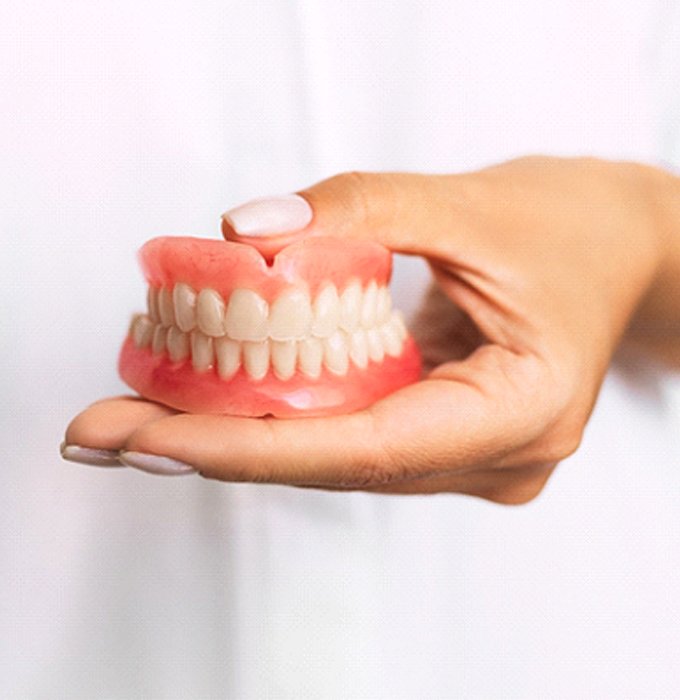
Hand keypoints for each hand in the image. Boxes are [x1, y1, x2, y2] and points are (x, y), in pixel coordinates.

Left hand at [62, 157, 679, 502]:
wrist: (621, 248)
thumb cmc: (573, 226)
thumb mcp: (470, 202)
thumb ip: (359, 209)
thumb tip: (244, 231)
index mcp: (520, 412)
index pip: (365, 449)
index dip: (248, 448)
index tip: (147, 439)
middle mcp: (493, 456)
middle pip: (334, 464)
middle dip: (214, 447)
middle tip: (104, 429)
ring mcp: (470, 456)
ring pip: (335, 458)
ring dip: (239, 434)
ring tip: (138, 414)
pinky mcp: (445, 437)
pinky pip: (351, 436)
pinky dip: (281, 417)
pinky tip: (213, 400)